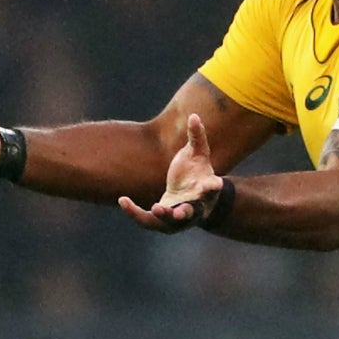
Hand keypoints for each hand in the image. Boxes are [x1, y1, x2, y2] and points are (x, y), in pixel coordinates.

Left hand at [119, 114, 223, 231]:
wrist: (193, 197)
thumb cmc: (196, 173)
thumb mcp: (198, 154)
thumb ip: (197, 137)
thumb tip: (194, 115)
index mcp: (205, 189)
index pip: (211, 188)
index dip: (213, 186)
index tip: (216, 183)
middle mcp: (194, 207)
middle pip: (191, 212)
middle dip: (185, 213)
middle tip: (177, 212)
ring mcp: (179, 219)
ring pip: (169, 222)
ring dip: (160, 216)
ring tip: (150, 207)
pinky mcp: (163, 222)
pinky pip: (148, 220)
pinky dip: (135, 213)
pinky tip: (122, 200)